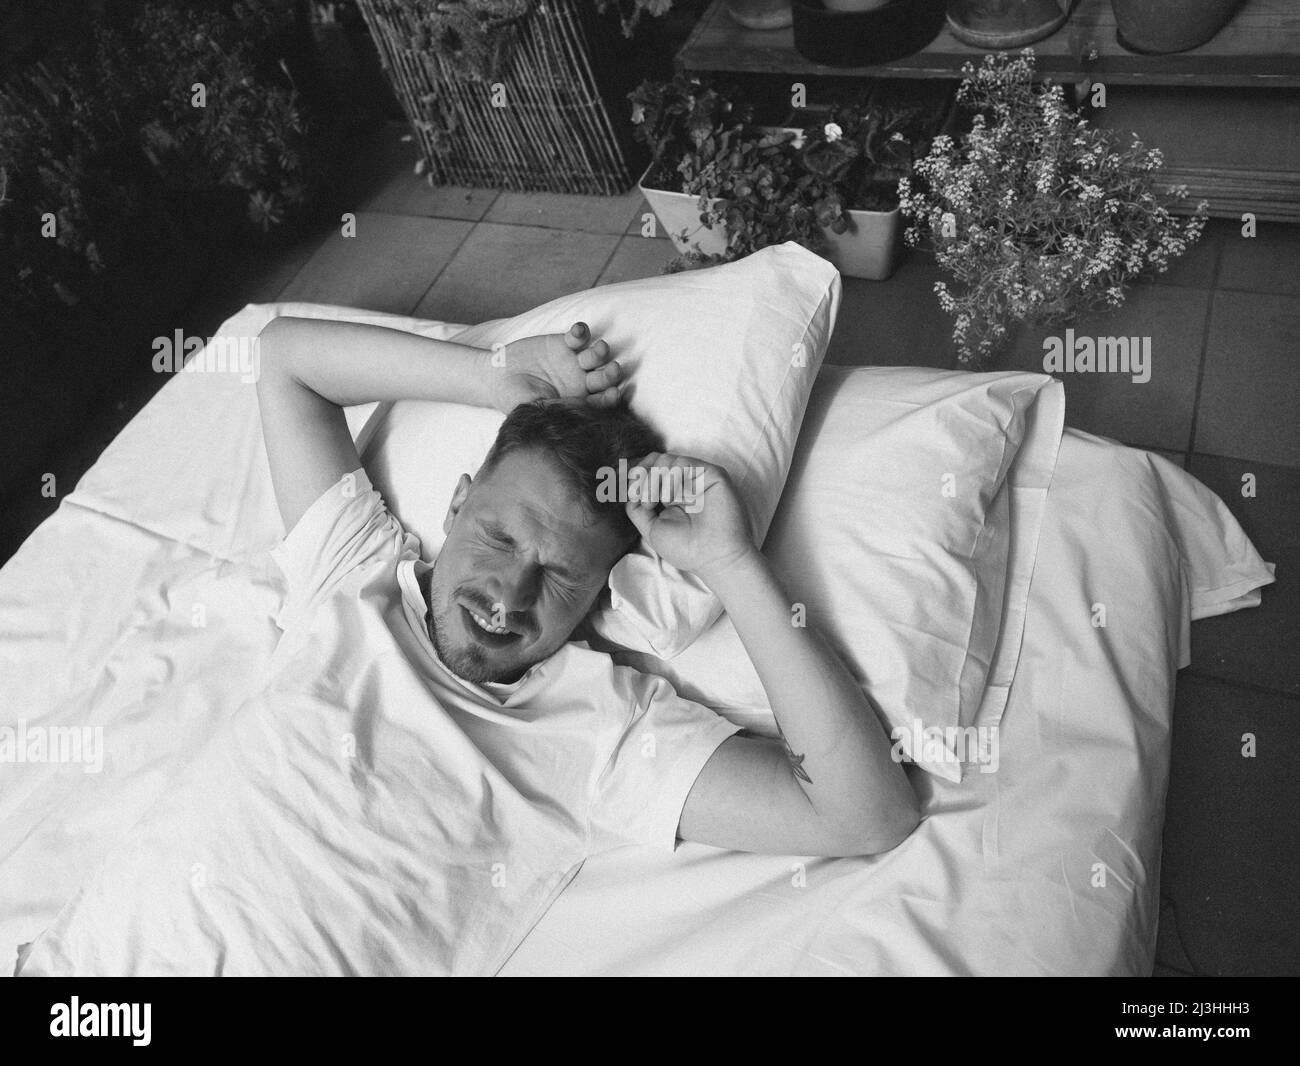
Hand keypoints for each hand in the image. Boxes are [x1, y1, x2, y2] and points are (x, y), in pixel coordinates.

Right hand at [490, 321, 621, 412]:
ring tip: (600, 348)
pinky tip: (578, 332)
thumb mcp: (533, 410)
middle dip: (610, 374)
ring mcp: (575, 362)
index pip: (601, 401)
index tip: (613, 394)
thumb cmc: (517, 399)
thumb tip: (570, 420)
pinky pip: (578, 336)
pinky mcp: (565, 343)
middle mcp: (582, 382)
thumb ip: (553, 411)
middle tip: (613, 370)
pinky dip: (580, 332)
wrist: (498, 378)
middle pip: (604, 378)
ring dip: (600, 352)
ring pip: (596, 356)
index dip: (609, 398)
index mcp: (580, 402)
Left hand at [623, 452, 753, 580]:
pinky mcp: (711, 475)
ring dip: (653, 479)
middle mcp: (684, 484)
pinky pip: (683, 462)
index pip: (650, 472)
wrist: (713, 557)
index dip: (636, 475)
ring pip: (666, 459)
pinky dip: (670, 477)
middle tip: (641, 497)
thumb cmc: (687, 549)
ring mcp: (697, 479)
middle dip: (640, 475)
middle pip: (655, 461)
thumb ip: (636, 509)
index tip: (629, 491)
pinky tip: (670, 497)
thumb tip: (629, 492)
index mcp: (671, 495)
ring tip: (654, 501)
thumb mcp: (651, 529)